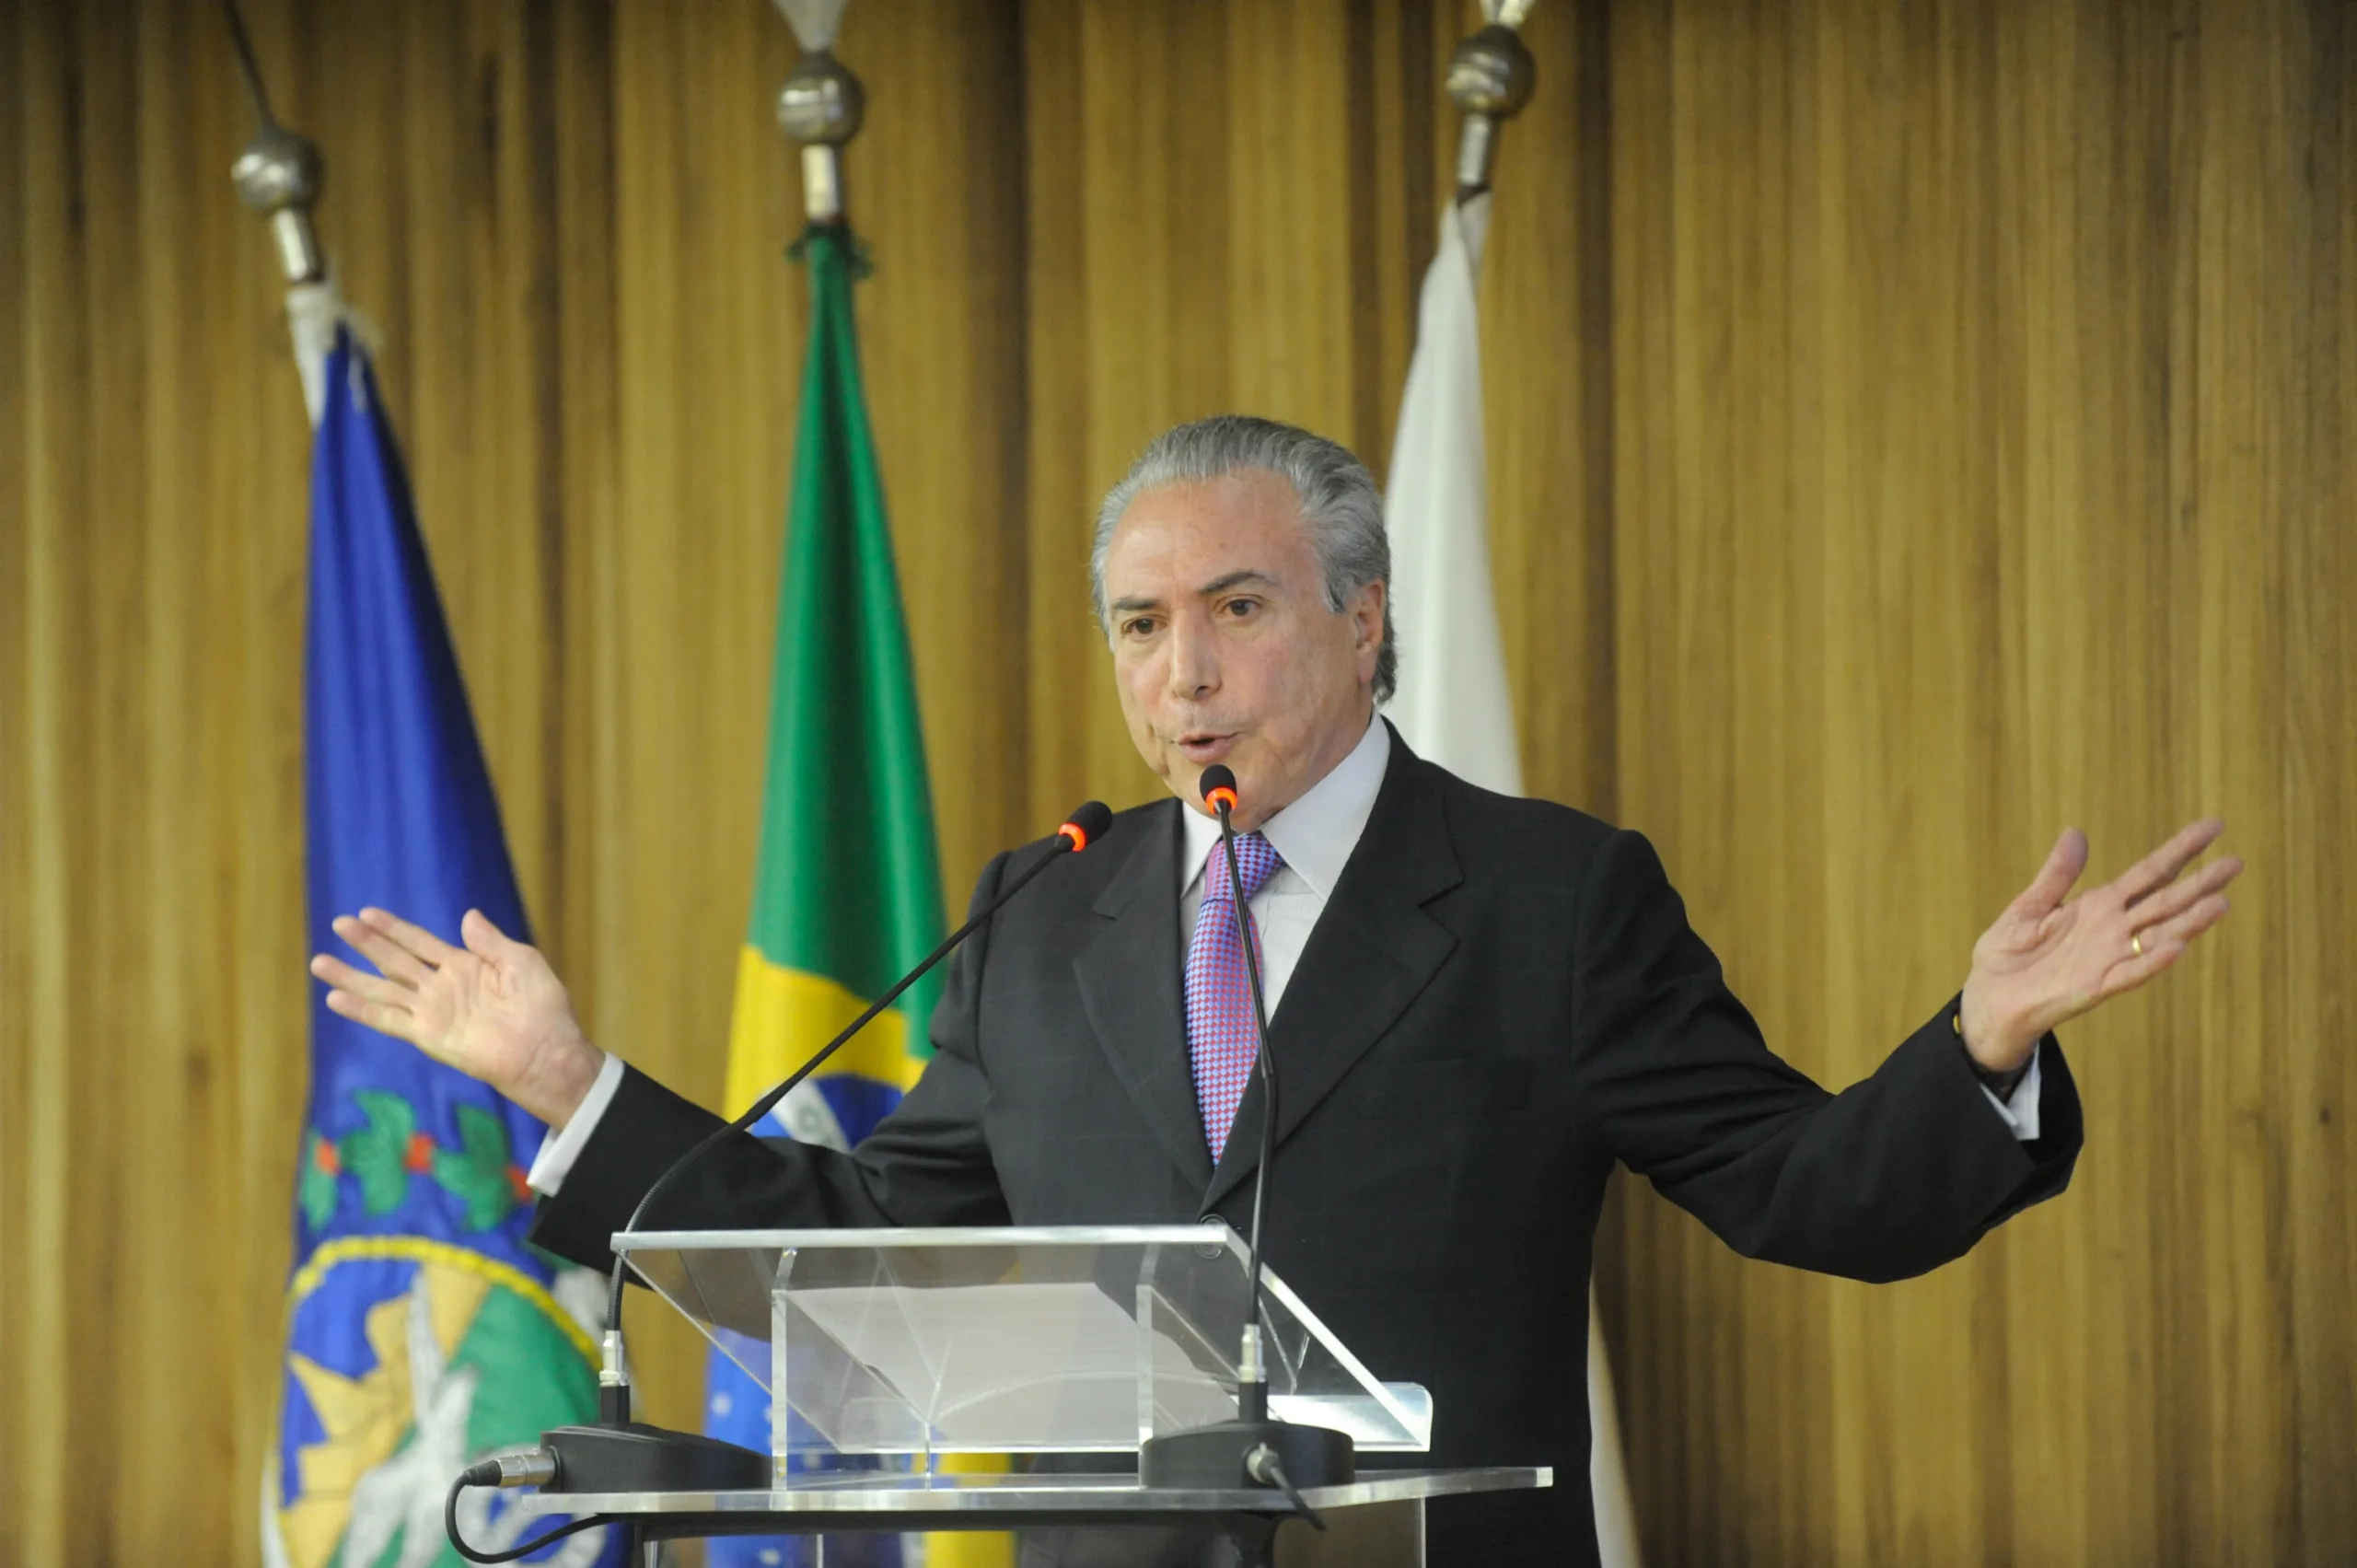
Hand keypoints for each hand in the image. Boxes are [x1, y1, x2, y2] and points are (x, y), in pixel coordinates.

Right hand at [309, 908, 604, 1127]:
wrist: (545, 1049)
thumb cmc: (542, 1006)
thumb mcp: (521, 962)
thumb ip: (490, 941)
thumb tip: (467, 915)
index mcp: (465, 965)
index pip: (421, 942)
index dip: (395, 928)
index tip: (366, 912)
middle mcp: (442, 987)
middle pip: (395, 960)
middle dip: (367, 943)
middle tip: (338, 924)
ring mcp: (432, 1011)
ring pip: (383, 988)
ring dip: (352, 976)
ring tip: (320, 962)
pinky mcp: (427, 1035)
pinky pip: (388, 1019)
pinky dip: (362, 1010)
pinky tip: (335, 999)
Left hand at [1958, 818, 2241, 1070]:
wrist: (1987, 998)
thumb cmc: (2008, 955)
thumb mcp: (2029, 906)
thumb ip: (2057, 875)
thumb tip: (2076, 832)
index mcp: (2098, 906)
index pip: (2150, 873)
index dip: (2181, 850)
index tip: (2214, 827)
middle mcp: (2112, 930)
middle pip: (2164, 901)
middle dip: (2200, 883)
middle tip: (2237, 863)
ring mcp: (2108, 958)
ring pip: (2157, 937)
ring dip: (2188, 923)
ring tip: (2221, 903)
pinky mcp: (2094, 986)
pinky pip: (2129, 974)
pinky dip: (2151, 962)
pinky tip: (2176, 948)